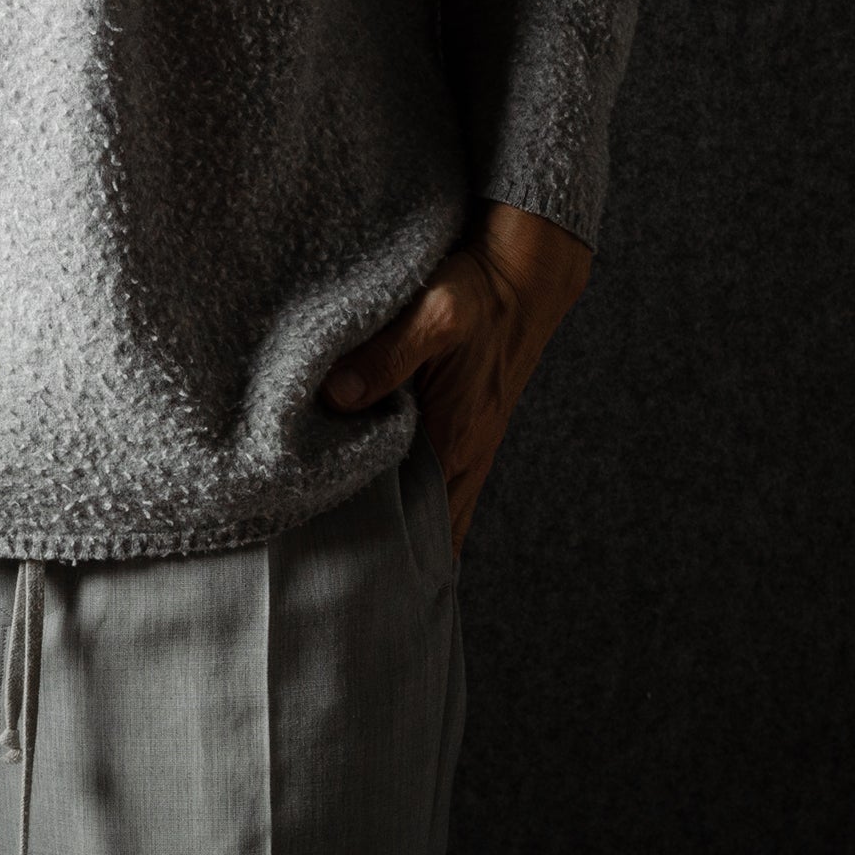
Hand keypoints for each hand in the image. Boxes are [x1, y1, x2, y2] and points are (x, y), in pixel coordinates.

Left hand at [322, 201, 591, 554]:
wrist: (522, 272)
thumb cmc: (479, 293)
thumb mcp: (434, 316)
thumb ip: (387, 356)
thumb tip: (337, 396)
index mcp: (458, 441)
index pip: (424, 525)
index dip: (388, 556)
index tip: (345, 582)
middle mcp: (464, 454)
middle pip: (426, 529)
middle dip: (386, 555)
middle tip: (332, 580)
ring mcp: (464, 443)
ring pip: (429, 507)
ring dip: (396, 527)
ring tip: (344, 555)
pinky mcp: (458, 424)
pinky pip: (431, 478)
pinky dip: (406, 497)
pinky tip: (374, 501)